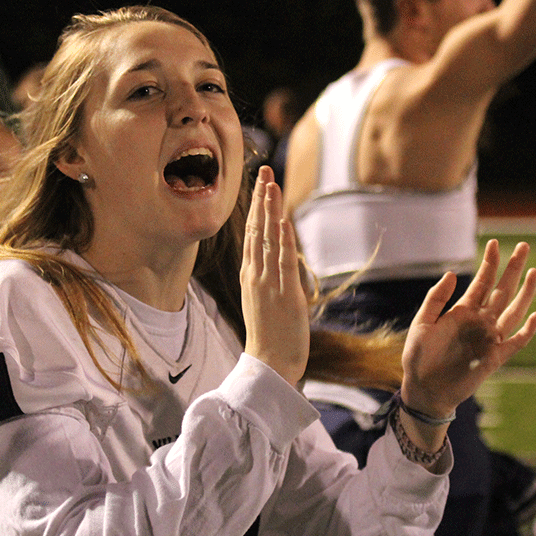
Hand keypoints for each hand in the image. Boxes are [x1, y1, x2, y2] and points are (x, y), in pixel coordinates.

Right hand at [241, 166, 309, 384]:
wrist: (270, 364)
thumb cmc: (270, 335)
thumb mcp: (265, 300)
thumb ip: (270, 276)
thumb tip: (279, 257)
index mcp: (251, 275)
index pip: (252, 233)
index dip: (257, 207)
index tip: (261, 184)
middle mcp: (256, 275)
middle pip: (257, 229)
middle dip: (262, 199)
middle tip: (265, 171)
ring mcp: (268, 284)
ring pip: (268, 240)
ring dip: (270, 210)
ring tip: (271, 184)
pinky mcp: (284, 295)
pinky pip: (283, 262)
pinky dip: (282, 240)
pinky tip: (281, 220)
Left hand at [400, 239, 535, 422]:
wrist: (424, 388)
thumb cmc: (419, 356)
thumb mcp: (421, 323)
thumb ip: (436, 299)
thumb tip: (453, 273)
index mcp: (462, 311)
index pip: (481, 282)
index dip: (490, 263)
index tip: (495, 243)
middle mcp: (479, 321)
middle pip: (502, 290)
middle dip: (513, 268)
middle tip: (524, 246)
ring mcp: (489, 338)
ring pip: (513, 311)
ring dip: (524, 293)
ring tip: (534, 272)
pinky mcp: (495, 358)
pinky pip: (516, 342)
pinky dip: (526, 330)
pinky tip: (535, 315)